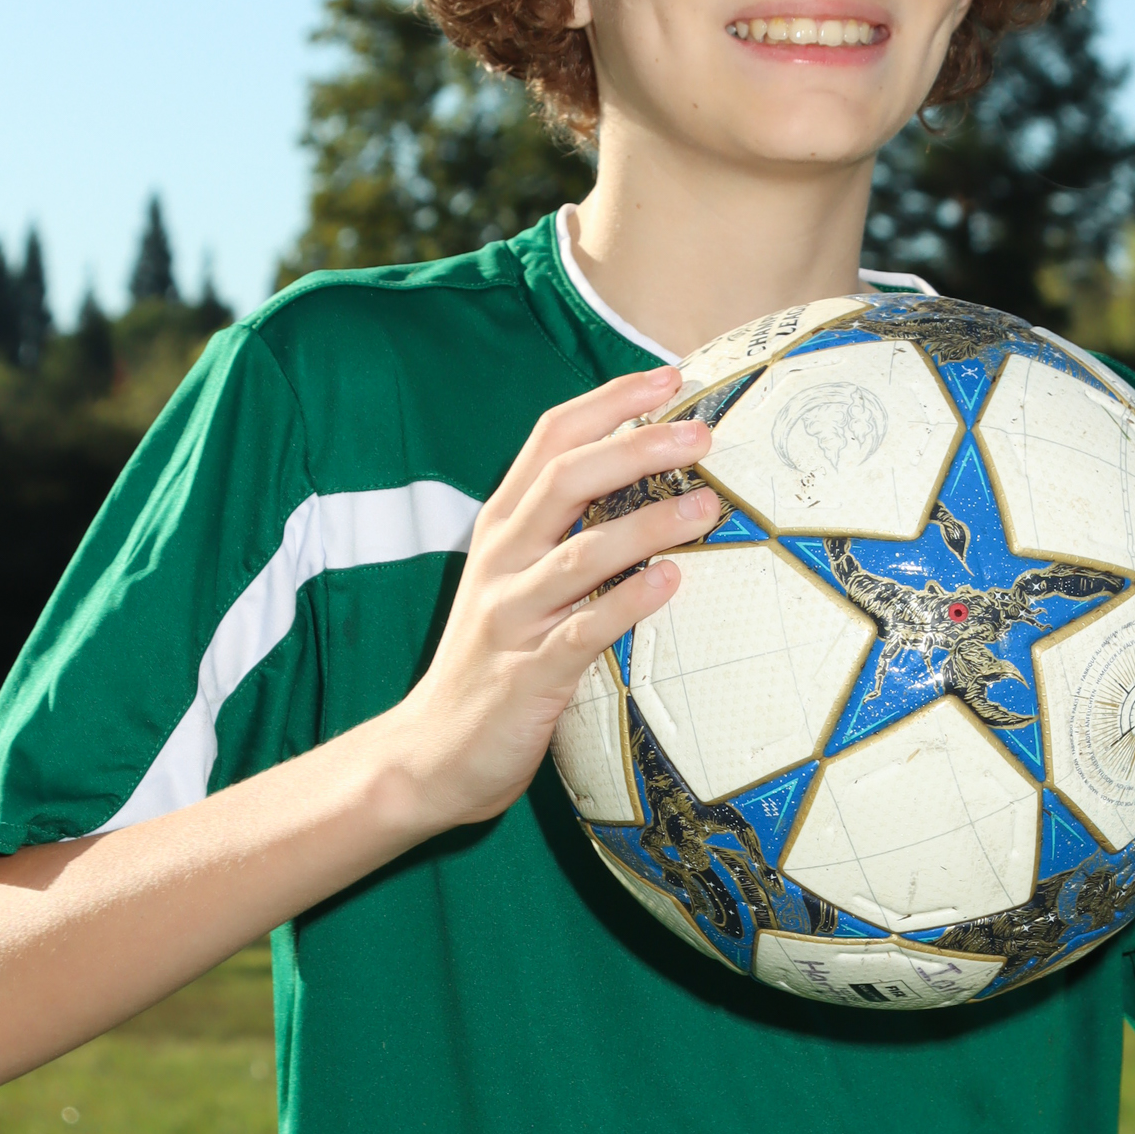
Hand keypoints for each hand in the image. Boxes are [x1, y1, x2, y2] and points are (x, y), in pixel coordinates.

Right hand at [384, 365, 716, 832]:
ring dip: (646, 523)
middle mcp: (501, 560)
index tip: (669, 378)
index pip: (549, 440)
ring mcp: (511, 615)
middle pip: (565, 480)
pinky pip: (583, 631)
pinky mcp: (527, 675)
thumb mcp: (516, 581)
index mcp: (502, 527)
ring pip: (580, 553)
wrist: (428, 754)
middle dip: (635, 447)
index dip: (609, 402)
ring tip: (706, 505)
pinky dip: (626, 603)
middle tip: (701, 432)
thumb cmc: (492, 662)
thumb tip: (646, 486)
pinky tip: (670, 582)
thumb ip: (565, 533)